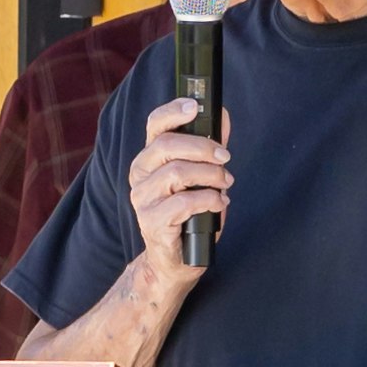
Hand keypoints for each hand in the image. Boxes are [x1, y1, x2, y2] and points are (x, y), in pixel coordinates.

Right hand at [128, 97, 233, 285]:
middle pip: (166, 145)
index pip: (154, 125)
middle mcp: (140, 175)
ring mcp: (143, 199)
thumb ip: (210, 148)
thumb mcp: (202, 176)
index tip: (195, 106)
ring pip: (176, 172)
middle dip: (203, 147)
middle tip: (226, 158)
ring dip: (210, 175)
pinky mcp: (152, 222)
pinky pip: (183, 202)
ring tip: (225, 185)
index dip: (173, 111)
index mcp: (150, 159)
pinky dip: (208, 200)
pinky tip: (219, 204)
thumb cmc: (190, 215)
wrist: (176, 260)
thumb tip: (222, 116)